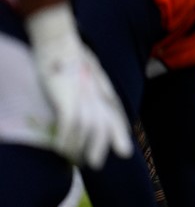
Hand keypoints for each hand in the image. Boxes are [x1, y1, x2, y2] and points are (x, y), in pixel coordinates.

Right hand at [26, 4, 132, 167]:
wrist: (60, 41)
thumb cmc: (72, 55)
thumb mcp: (89, 72)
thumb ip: (95, 87)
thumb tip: (95, 98)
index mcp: (104, 89)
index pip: (116, 115)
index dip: (120, 133)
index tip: (124, 151)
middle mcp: (97, 96)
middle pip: (104, 126)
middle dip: (101, 147)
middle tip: (95, 165)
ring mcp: (83, 99)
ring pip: (88, 130)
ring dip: (81, 148)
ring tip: (75, 160)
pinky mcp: (67, 100)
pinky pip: (69, 125)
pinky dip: (67, 139)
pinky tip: (62, 150)